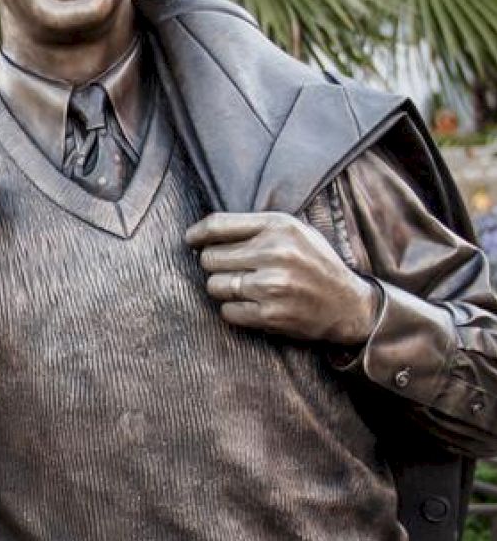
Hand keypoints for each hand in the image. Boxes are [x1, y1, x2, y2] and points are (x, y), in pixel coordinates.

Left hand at [185, 211, 379, 344]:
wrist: (348, 305)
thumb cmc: (313, 264)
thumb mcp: (293, 232)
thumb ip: (254, 227)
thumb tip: (202, 233)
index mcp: (279, 226)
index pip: (217, 225)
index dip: (196, 234)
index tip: (191, 241)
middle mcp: (275, 253)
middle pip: (210, 257)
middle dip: (215, 265)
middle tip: (232, 269)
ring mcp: (272, 285)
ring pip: (214, 285)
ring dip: (223, 288)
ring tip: (245, 287)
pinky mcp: (270, 315)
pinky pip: (227, 311)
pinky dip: (234, 309)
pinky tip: (252, 304)